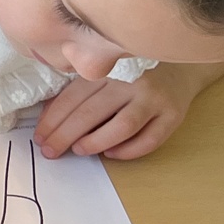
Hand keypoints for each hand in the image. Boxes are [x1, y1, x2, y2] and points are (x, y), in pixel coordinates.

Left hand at [35, 62, 223, 160]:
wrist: (183, 68)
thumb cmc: (132, 76)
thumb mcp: (104, 76)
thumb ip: (79, 93)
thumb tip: (47, 120)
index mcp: (108, 70)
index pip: (74, 97)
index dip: (53, 119)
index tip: (40, 137)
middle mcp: (131, 82)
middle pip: (92, 112)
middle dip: (65, 134)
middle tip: (50, 152)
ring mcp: (154, 99)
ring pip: (122, 125)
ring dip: (96, 141)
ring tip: (79, 150)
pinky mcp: (174, 116)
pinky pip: (150, 139)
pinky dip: (128, 150)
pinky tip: (111, 154)